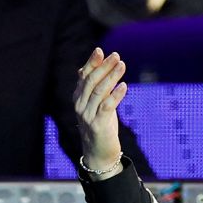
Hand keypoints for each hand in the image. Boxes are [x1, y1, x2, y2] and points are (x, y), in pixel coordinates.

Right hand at [74, 47, 129, 170]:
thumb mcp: (95, 103)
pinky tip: (124, 86)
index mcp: (78, 97)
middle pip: (91, 81)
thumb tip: (93, 63)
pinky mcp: (98, 125)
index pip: (83, 76)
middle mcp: (80, 105)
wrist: (99, 152)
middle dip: (104, 67)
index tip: (100, 50)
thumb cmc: (100, 125)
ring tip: (122, 65)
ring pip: (99, 91)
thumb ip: (94, 85)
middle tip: (116, 56)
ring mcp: (87, 115)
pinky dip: (116, 95)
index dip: (92, 62)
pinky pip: (107, 107)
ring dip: (111, 77)